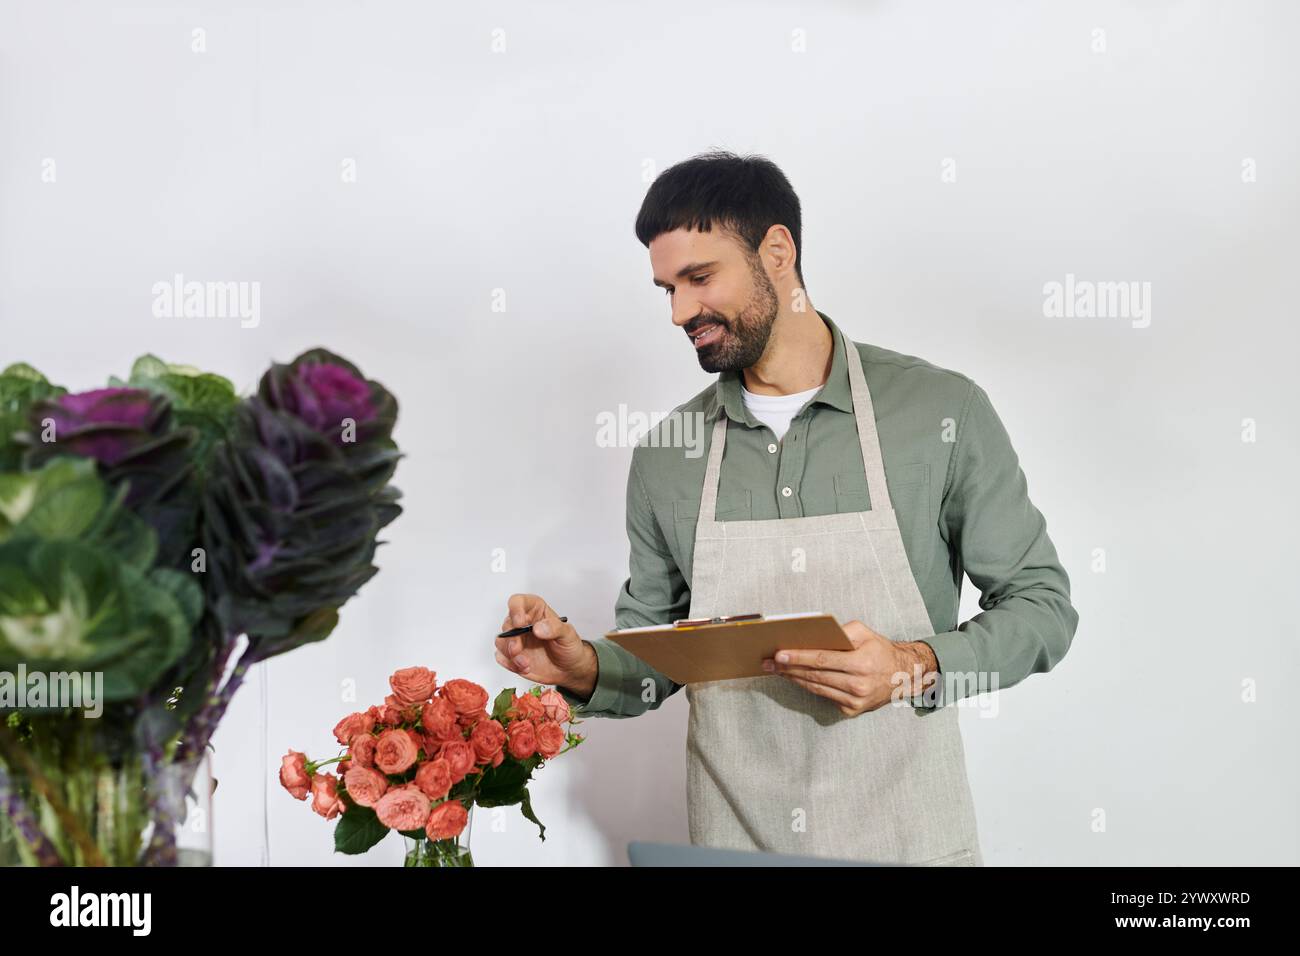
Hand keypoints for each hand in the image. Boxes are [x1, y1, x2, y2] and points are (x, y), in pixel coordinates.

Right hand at [495, 593, 593, 690]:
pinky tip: (524, 667)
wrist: (569, 668)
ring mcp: (517, 640)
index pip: (518, 602)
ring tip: (525, 663)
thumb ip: (555, 628)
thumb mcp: (568, 634)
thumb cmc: (569, 646)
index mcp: (535, 611)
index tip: (520, 622)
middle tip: (518, 649)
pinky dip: (510, 664)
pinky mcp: (513, 656)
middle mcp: (523, 624)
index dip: (516, 610)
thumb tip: (538, 627)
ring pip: (501, 641)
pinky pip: (501, 657)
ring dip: (510, 654)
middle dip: (511, 639)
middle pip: (507, 624)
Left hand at [763, 619, 936, 716]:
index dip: (798, 657)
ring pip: (816, 688)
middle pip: (815, 676)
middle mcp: (858, 685)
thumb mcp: (866, 633)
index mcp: (861, 664)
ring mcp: (854, 701)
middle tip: (768, 663)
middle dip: (789, 669)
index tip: (779, 655)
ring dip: (794, 679)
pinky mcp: (852, 710)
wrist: (903, 676)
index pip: (822, 659)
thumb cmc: (880, 650)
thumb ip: (842, 631)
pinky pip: (824, 696)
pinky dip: (808, 687)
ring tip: (776, 670)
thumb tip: (815, 634)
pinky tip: (795, 679)